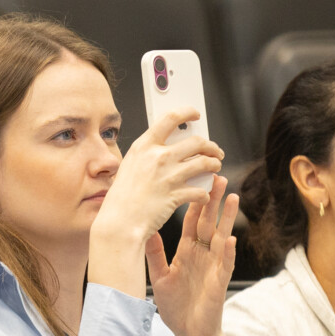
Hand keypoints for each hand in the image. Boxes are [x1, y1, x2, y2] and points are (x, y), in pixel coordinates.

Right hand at [88, 107, 222, 298]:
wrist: (119, 222)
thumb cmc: (122, 198)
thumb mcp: (129, 166)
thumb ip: (147, 155)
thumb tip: (166, 147)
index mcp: (143, 146)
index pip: (170, 118)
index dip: (187, 113)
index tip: (195, 114)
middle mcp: (157, 157)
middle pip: (196, 141)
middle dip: (210, 145)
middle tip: (214, 151)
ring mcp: (168, 176)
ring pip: (204, 163)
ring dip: (214, 164)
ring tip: (216, 167)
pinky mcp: (176, 195)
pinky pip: (201, 190)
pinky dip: (206, 192)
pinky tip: (204, 194)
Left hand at [147, 174, 238, 335]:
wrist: (189, 335)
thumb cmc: (177, 307)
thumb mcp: (161, 276)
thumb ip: (155, 254)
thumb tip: (145, 231)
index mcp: (188, 253)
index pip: (193, 222)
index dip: (195, 202)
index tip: (195, 180)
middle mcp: (203, 256)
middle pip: (210, 223)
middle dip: (214, 201)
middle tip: (218, 176)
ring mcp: (213, 269)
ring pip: (223, 238)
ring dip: (227, 219)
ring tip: (232, 197)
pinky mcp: (219, 285)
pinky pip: (224, 266)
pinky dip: (227, 253)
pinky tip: (229, 240)